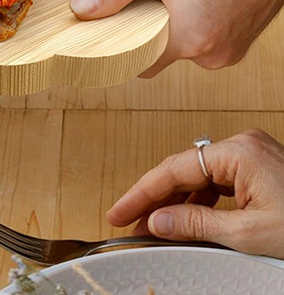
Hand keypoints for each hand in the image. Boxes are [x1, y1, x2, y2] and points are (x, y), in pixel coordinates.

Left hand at [69, 0, 283, 75]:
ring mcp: (230, 50)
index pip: (136, 63)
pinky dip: (192, 18)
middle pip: (158, 52)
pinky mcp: (241, 39)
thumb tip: (80, 12)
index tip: (108, 22)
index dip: (117, 45)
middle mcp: (213, 56)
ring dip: (170, 21)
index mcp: (189, 41)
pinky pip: (203, 36)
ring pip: (181, 43)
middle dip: (144, 26)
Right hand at [108, 130, 283, 257]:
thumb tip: (157, 221)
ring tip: (157, 227)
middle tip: (130, 222)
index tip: (119, 212)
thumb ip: (197, 225)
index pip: (174, 170)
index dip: (141, 193)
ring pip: (201, 177)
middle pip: (185, 170)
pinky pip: (220, 182)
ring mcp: (254, 155)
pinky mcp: (261, 168)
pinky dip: (203, 202)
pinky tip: (189, 220)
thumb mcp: (249, 235)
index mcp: (239, 152)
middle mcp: (244, 145)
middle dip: (157, 198)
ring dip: (180, 203)